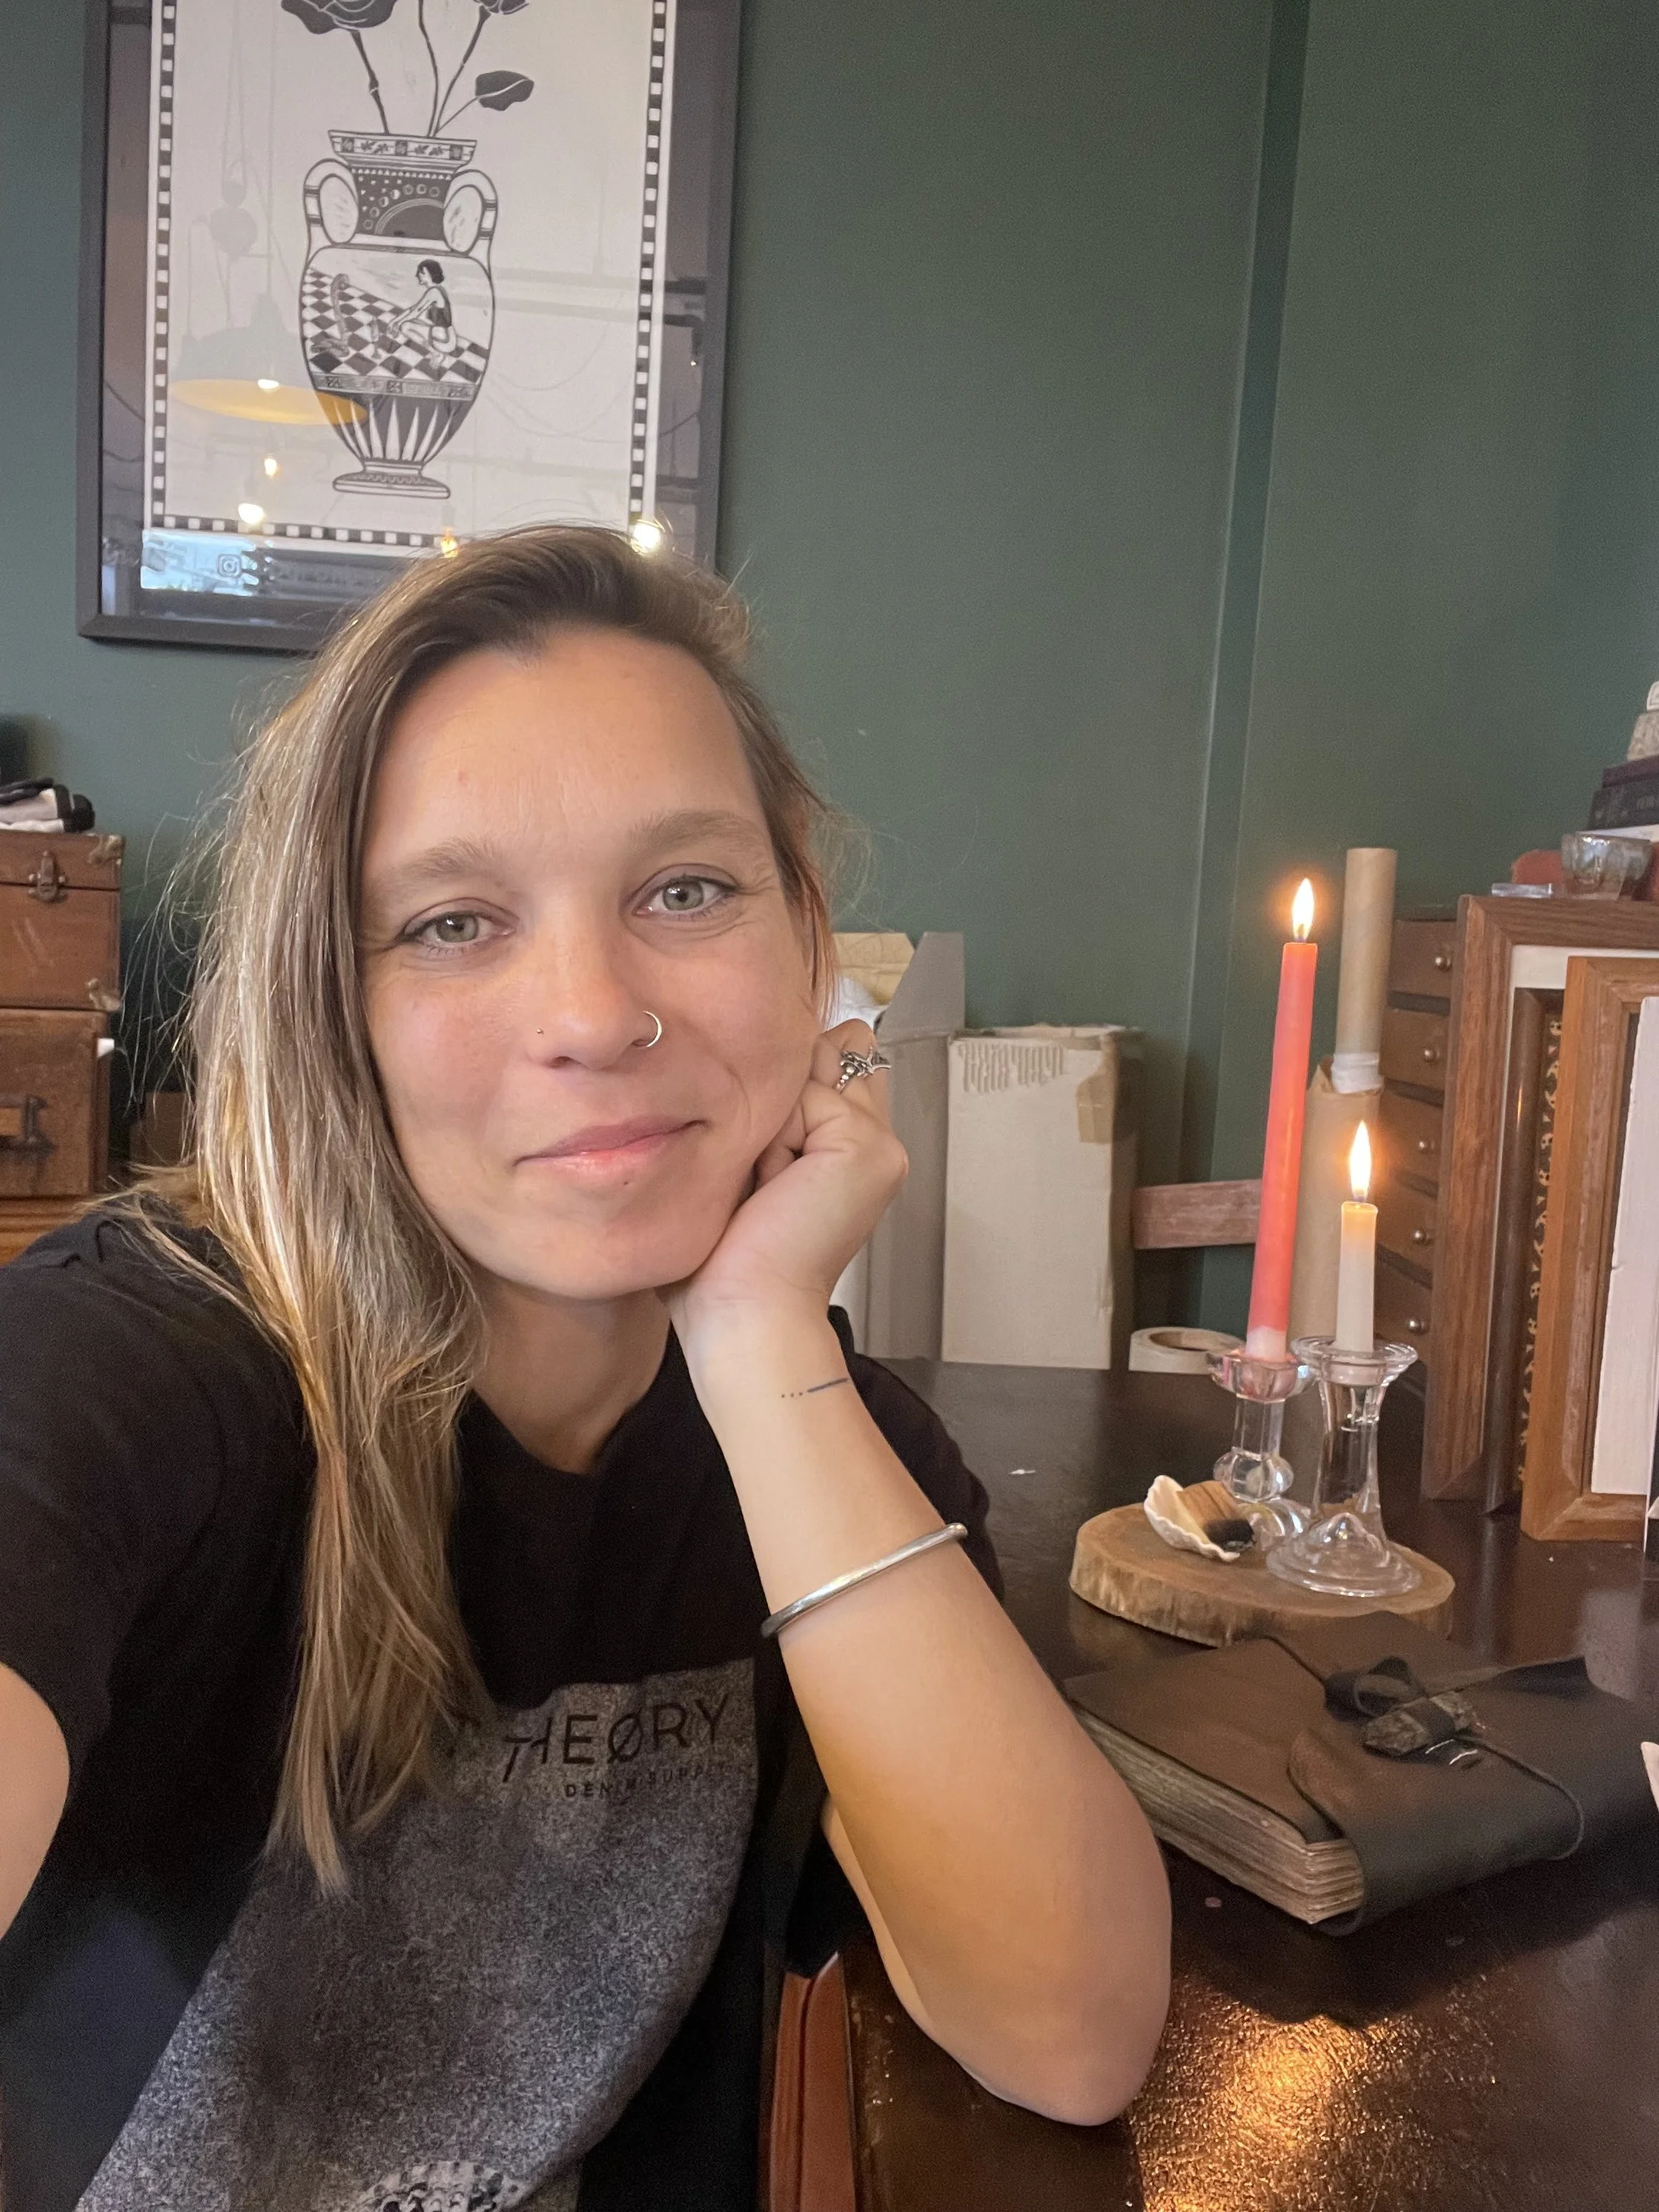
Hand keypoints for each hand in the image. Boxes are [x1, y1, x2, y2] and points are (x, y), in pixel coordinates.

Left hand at [666, 1021, 906, 1362]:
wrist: (744, 1311)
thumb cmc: (728, 1261)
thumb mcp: (747, 1162)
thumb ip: (772, 1109)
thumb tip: (770, 1054)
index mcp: (848, 1143)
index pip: (826, 1055)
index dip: (781, 1086)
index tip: (762, 1160)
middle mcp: (873, 1137)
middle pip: (825, 1048)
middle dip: (780, 1090)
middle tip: (764, 1171)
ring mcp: (877, 1141)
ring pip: (811, 1063)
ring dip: (774, 1114)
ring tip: (767, 1179)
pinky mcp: (866, 1146)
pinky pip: (806, 1095)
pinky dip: (776, 1136)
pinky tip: (776, 1185)